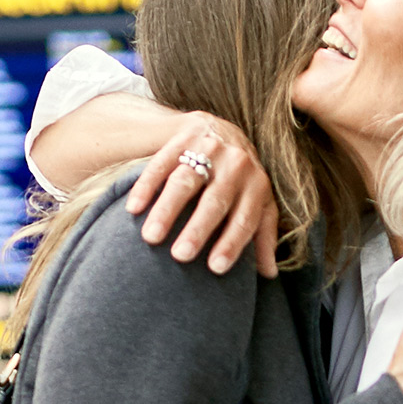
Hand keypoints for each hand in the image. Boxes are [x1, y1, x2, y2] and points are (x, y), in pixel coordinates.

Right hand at [128, 110, 278, 277]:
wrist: (222, 130)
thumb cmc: (240, 180)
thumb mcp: (259, 202)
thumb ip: (264, 235)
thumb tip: (269, 273)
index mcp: (256, 184)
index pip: (245, 218)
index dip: (232, 243)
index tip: (215, 269)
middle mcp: (235, 164)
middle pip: (215, 200)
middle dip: (198, 229)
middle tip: (180, 256)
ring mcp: (207, 149)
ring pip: (184, 182)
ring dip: (167, 210)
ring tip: (151, 237)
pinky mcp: (181, 139)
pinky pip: (160, 164)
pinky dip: (146, 187)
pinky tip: (134, 208)